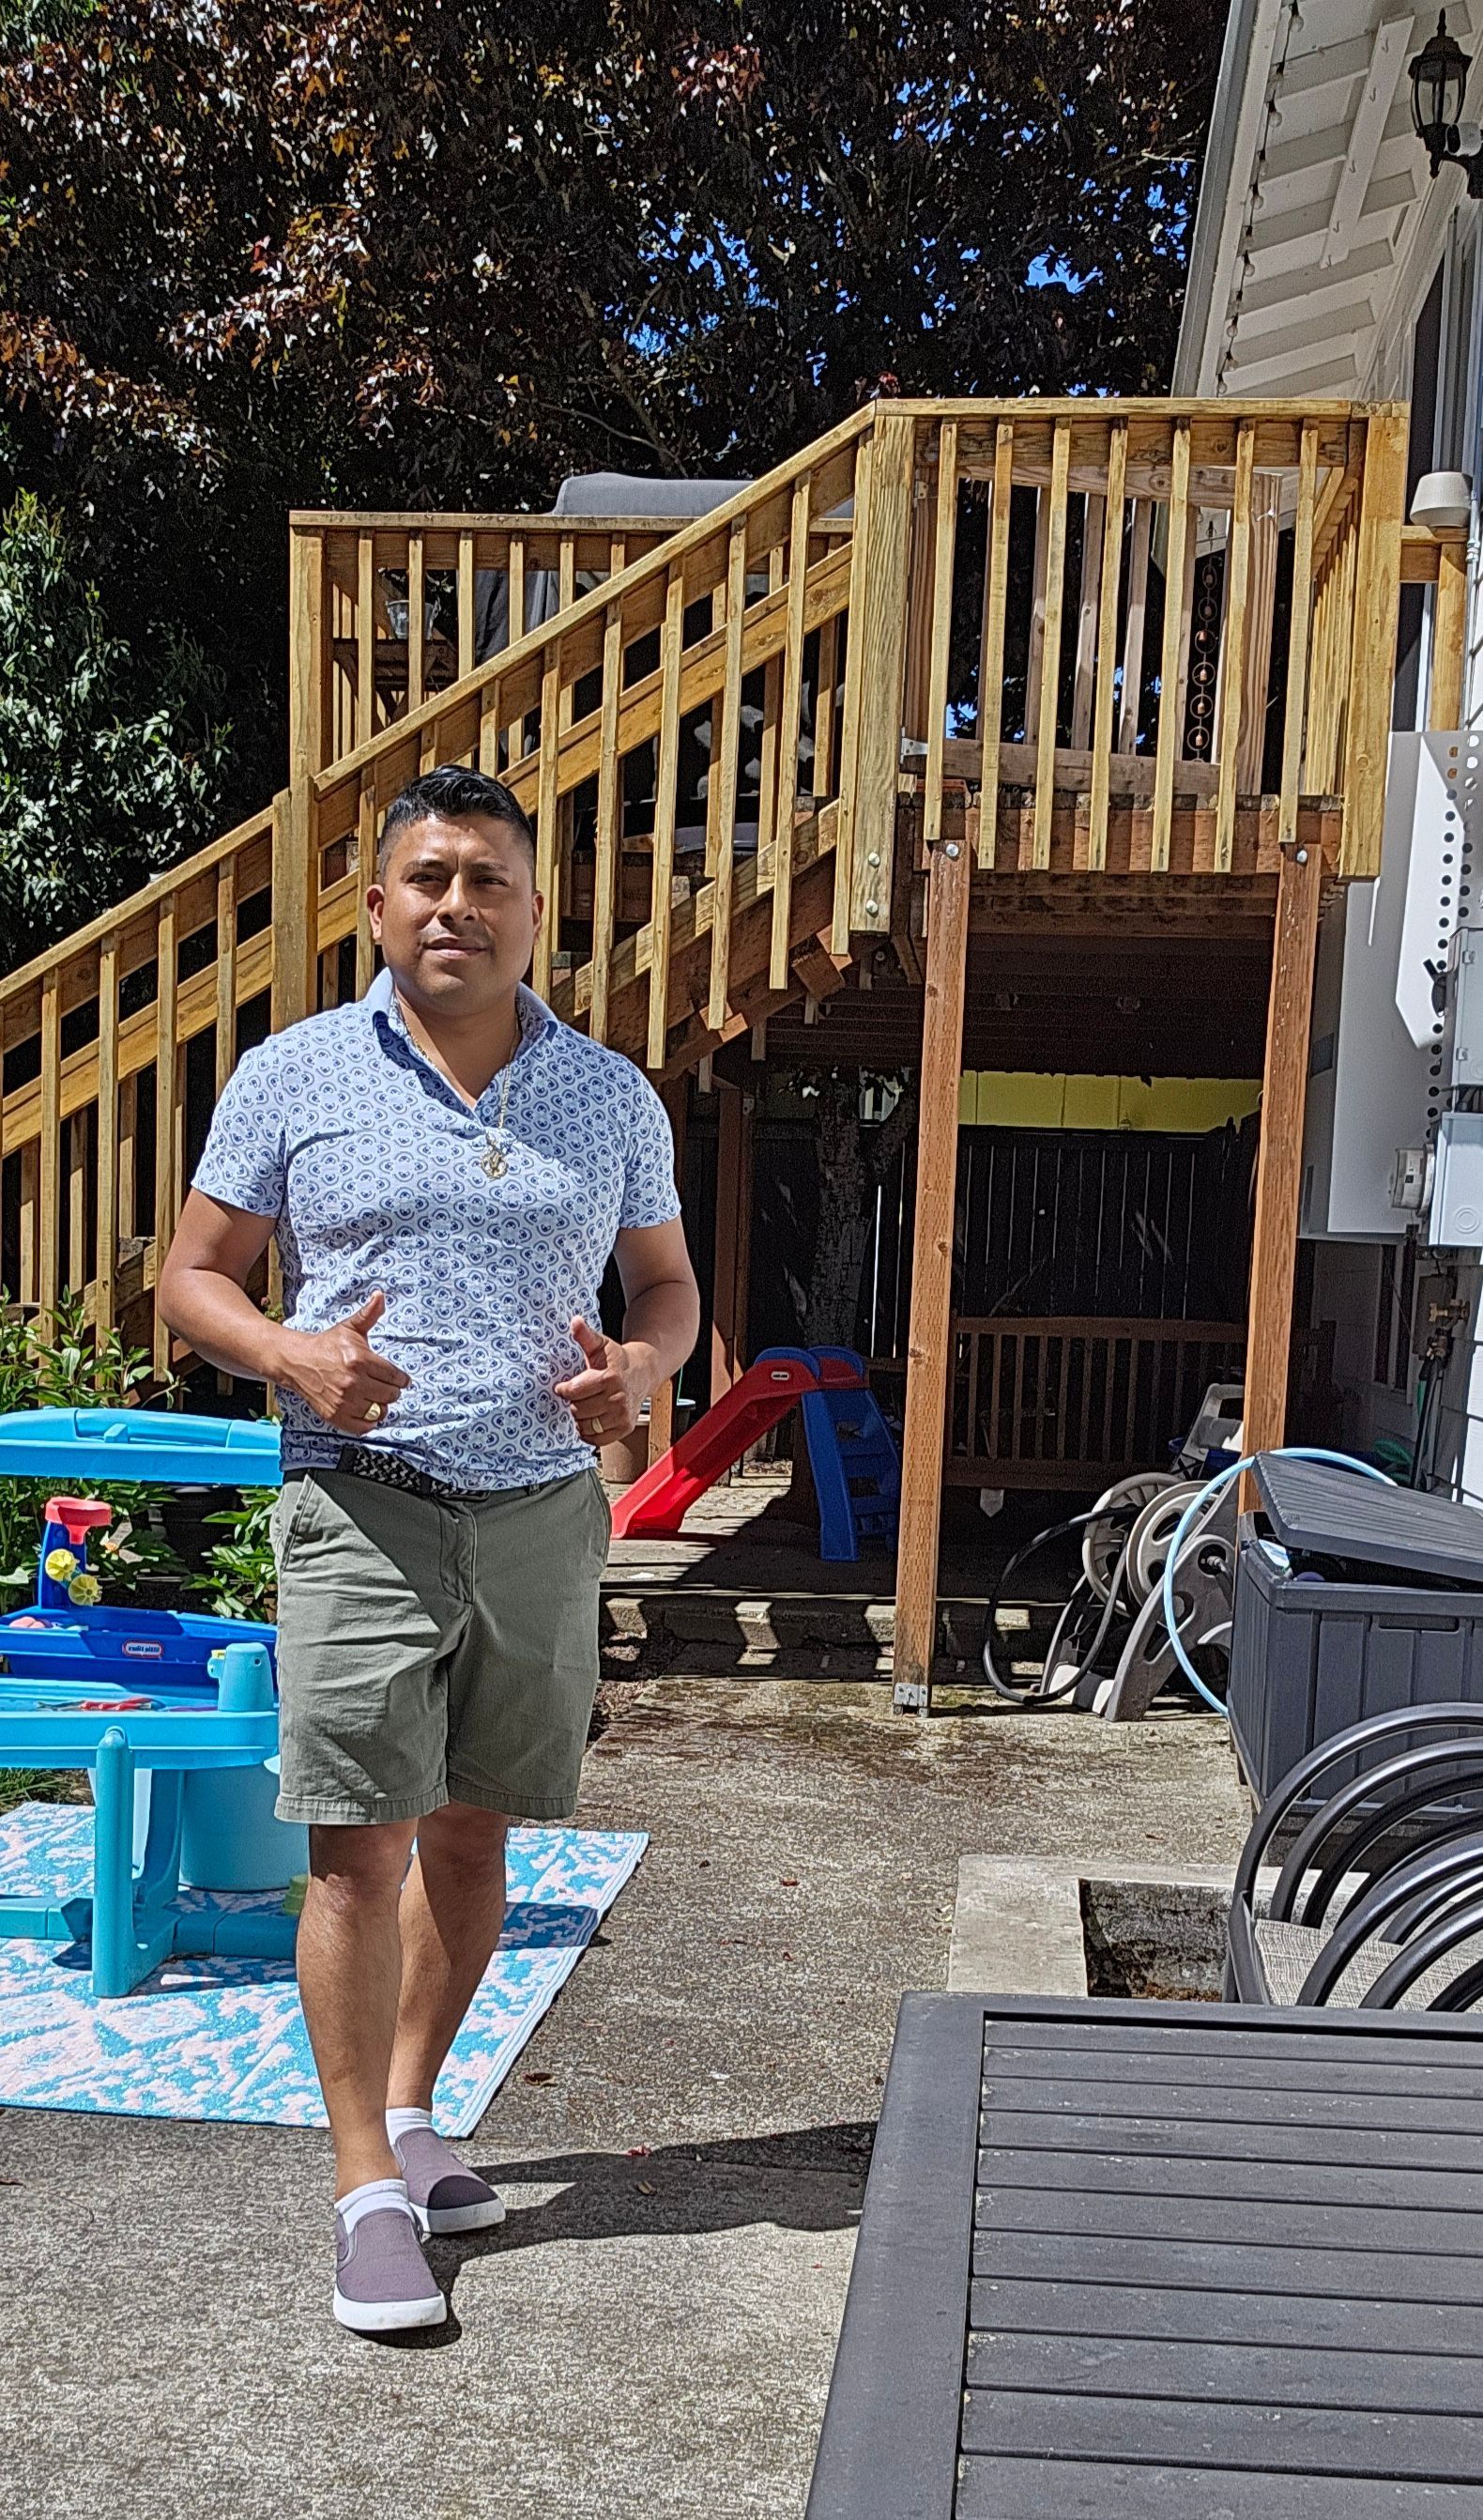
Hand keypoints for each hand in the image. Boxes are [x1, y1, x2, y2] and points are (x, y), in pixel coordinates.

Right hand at [272, 1292, 411, 1435]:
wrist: (297, 1362)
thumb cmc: (327, 1345)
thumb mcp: (349, 1328)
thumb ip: (369, 1314)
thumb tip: (380, 1296)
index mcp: (360, 1360)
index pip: (395, 1377)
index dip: (401, 1379)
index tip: (399, 1379)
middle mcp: (353, 1382)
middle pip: (391, 1395)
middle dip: (391, 1390)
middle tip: (384, 1385)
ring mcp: (343, 1401)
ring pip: (379, 1411)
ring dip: (380, 1405)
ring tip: (373, 1396)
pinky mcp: (335, 1415)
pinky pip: (364, 1426)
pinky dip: (369, 1420)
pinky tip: (365, 1408)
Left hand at [553, 1316, 649, 1445]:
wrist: (642, 1372)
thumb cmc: (617, 1359)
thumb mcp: (600, 1345)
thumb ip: (585, 1335)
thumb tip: (575, 1321)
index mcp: (609, 1378)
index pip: (574, 1392)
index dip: (564, 1389)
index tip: (564, 1386)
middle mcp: (618, 1399)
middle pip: (578, 1409)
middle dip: (572, 1403)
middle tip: (576, 1396)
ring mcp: (622, 1415)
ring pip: (586, 1425)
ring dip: (580, 1417)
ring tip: (584, 1406)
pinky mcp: (625, 1427)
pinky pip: (597, 1439)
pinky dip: (588, 1432)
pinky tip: (589, 1419)